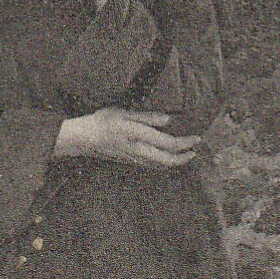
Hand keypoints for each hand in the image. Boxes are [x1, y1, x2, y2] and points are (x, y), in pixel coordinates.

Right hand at [56, 108, 200, 168]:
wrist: (82, 139)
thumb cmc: (102, 121)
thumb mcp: (124, 113)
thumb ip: (147, 117)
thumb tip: (168, 121)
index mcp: (139, 135)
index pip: (169, 143)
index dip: (185, 142)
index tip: (197, 138)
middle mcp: (139, 150)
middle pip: (168, 160)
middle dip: (184, 158)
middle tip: (194, 152)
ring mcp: (134, 159)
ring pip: (160, 165)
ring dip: (175, 162)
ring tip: (185, 155)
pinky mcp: (129, 162)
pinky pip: (152, 166)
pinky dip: (164, 163)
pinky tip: (166, 158)